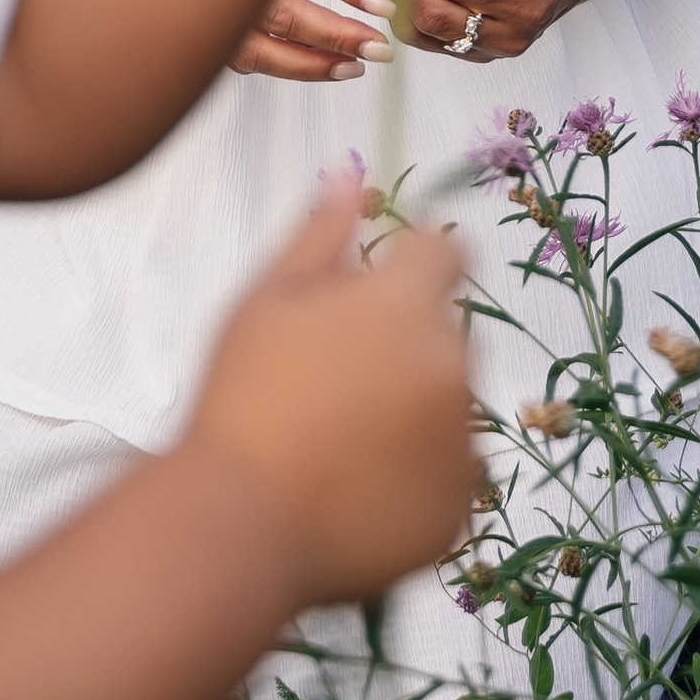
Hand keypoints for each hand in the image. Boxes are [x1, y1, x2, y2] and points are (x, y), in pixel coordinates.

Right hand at [183, 178, 472, 607]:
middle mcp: (451, 368)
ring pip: (451, 405)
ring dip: (416, 408)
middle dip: (409, 341)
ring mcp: (460, 446)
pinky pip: (448, 476)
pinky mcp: (456, 512)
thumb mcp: (267, 300)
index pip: (444, 250)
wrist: (240, 524)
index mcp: (407, 305)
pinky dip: (417, 476)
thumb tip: (351, 174)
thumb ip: (319, 234)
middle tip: (336, 378)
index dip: (411, 260)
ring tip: (340, 440)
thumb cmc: (243, 398)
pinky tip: (356, 487)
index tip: (372, 289)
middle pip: (449, 331)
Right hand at [232, 0, 392, 83]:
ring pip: (263, 51)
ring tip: (353, 67)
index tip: (383, 2)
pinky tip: (314, 63)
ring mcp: (216, 12)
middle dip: (338, 36)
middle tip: (378, 47)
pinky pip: (247, 58)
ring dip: (312, 64)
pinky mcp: (210, 33)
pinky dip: (283, 64)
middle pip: (287, 18)